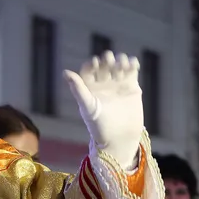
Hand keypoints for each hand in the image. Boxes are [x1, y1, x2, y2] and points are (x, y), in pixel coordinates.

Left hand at [64, 51, 143, 167]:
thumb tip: (65, 72)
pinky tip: (133, 64)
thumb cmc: (100, 126)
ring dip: (120, 60)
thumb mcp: (88, 107)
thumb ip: (78, 89)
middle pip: (105, 65)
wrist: (120, 138)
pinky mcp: (131, 86)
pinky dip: (132, 64)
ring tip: (122, 63)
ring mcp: (117, 83)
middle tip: (109, 59)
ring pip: (118, 65)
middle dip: (107, 60)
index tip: (95, 62)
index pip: (89, 69)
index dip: (91, 63)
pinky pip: (131, 71)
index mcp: (89, 87)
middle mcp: (103, 83)